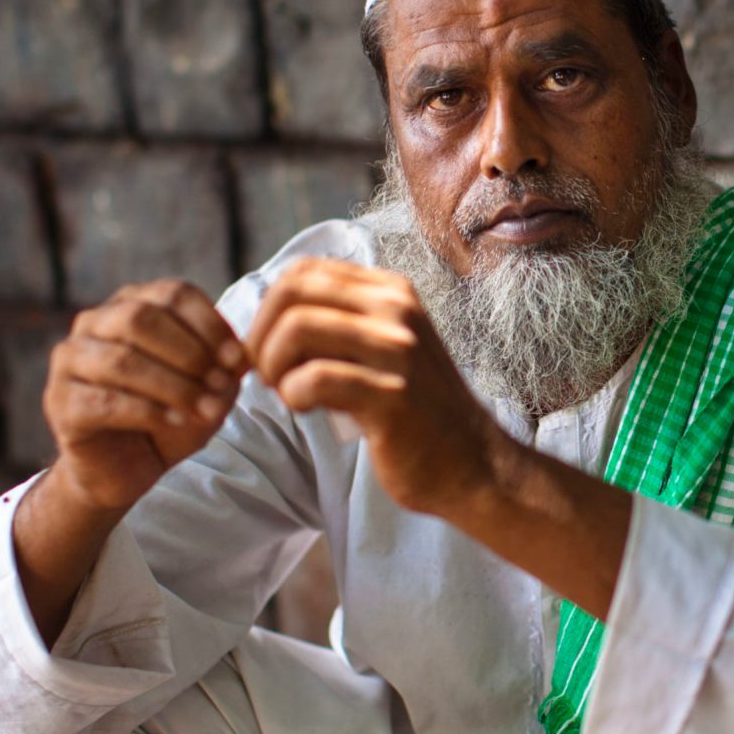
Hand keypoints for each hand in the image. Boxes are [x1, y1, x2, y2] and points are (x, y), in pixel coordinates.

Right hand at [41, 279, 247, 512]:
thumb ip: (223, 368)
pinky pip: (105, 400)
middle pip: (141, 318)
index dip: (210, 325)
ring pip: (122, 360)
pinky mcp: (60, 402)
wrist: (126, 468)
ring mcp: (70, 360)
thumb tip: (239, 356)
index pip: (173, 294)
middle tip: (220, 384)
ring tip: (206, 409)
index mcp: (132, 304)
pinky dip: (148, 411)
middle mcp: (94, 323)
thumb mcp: (208, 389)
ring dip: (173, 386)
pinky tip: (176, 421)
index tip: (237, 360)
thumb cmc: (169, 418)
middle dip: (189, 353)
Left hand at [243, 257, 509, 518]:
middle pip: (293, 292)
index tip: (270, 348)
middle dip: (262, 335)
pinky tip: (306, 410)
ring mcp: (397, 350)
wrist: (472, 463)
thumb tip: (272, 315)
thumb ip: (342, 321)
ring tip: (287, 392)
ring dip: (274, 365)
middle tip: (267, 373)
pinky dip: (294, 395)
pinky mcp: (391, 395)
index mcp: (391, 290)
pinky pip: (315, 378)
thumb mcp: (386, 345)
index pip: (304, 271)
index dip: (269, 309)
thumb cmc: (416, 408)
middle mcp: (396, 309)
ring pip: (298, 329)